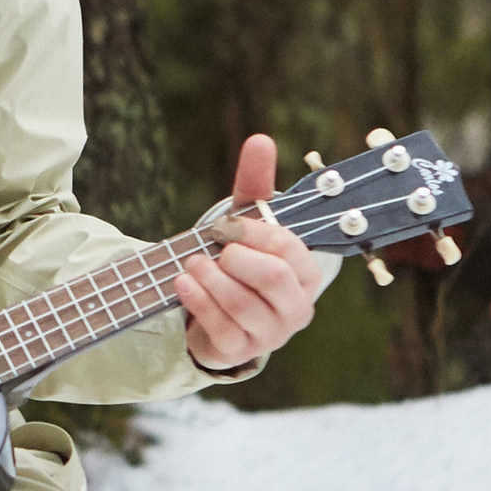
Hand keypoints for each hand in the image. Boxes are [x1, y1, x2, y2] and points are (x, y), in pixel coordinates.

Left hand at [177, 133, 336, 376]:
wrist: (217, 315)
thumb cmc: (240, 263)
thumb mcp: (246, 224)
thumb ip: (256, 183)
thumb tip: (260, 139)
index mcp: (307, 275)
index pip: (289, 249)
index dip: (255, 232)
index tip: (228, 225)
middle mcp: (297, 308)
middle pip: (272, 277)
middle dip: (236, 257)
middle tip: (212, 246)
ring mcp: (271, 335)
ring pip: (243, 304)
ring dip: (211, 278)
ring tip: (192, 263)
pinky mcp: (241, 351)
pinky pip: (221, 327)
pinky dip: (198, 301)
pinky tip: (182, 283)